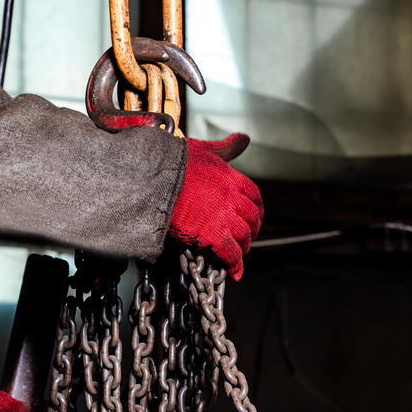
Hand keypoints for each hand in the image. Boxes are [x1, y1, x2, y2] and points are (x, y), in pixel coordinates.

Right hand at [168, 133, 262, 280]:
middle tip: (246, 240)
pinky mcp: (211, 235)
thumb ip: (226, 147)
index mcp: (231, 178)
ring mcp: (223, 218)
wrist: (156, 177)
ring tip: (238, 256)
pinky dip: (234, 265)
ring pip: (243, 237)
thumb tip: (243, 139)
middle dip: (251, 231)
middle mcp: (232, 198)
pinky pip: (230, 254)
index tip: (253, 218)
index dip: (256, 210)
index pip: (254, 195)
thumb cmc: (174, 161)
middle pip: (251, 219)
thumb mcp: (204, 148)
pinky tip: (234, 272)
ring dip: (242, 249)